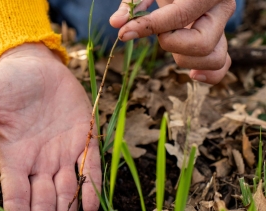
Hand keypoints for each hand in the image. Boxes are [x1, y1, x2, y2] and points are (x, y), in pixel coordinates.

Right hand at [0, 43, 100, 210]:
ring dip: (69, 209)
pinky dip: (91, 185)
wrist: (35, 64)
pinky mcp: (83, 138)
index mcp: (16, 157)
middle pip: (43, 200)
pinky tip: (92, 204)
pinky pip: (89, 166)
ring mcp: (63, 152)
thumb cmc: (7, 83)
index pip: (17, 195)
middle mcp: (40, 161)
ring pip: (67, 189)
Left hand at [110, 0, 235, 83]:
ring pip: (213, 59)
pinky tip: (193, 75)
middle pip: (200, 44)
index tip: (124, 33)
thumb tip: (115, 24)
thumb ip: (133, 4)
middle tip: (160, 33)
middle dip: (171, 44)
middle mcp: (222, 9)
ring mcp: (223, 26)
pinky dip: (210, 74)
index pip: (179, 17)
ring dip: (185, 60)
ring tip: (170, 43)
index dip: (149, 27)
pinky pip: (223, 65)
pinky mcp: (220, 40)